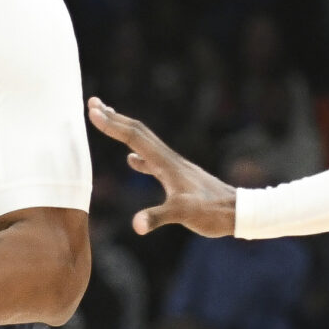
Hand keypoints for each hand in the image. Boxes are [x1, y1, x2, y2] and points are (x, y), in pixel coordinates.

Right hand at [87, 99, 236, 236]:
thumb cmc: (212, 213)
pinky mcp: (177, 177)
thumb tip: (137, 225)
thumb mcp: (184, 215)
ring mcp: (173, 167)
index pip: (134, 138)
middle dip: (114, 117)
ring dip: (124, 131)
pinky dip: (138, 154)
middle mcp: (168, 159)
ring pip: (144, 142)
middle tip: (93, 103)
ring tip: (109, 120)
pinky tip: (131, 160)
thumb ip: (159, 217)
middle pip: (137, 132)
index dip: (112, 124)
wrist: (237, 212)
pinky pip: (152, 159)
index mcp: (166, 163)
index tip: (92, 110)